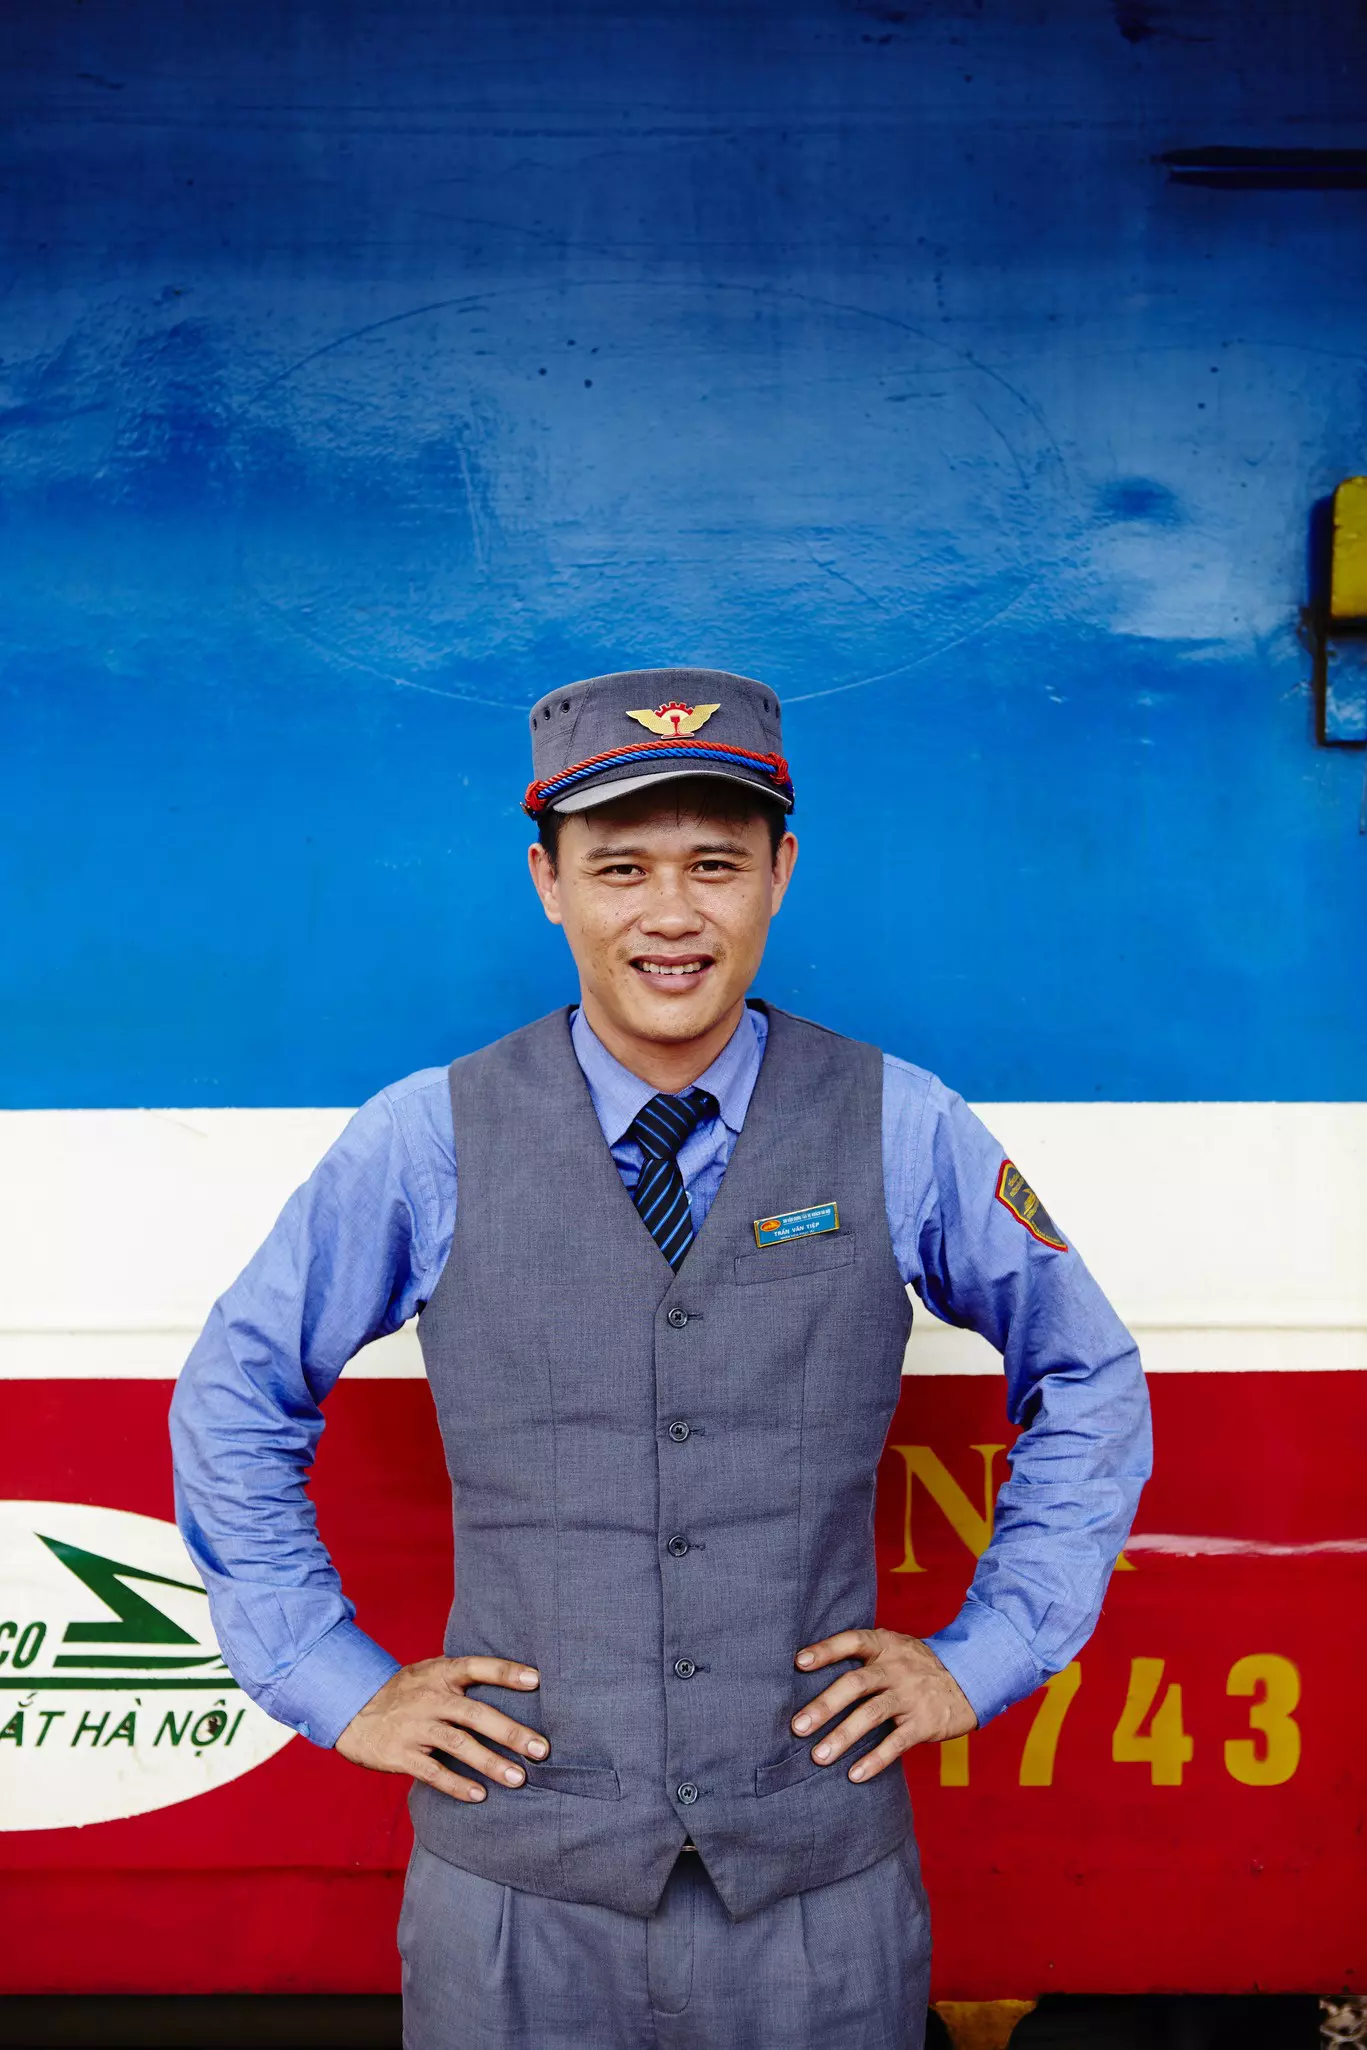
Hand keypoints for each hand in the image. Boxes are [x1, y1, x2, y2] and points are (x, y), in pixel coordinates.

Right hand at [335, 1655, 546, 1803]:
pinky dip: (457, 1785)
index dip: (507, 1672)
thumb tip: (513, 1679)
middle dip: (511, 1732)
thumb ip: (462, 1676)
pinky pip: (433, 1772)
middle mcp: (430, 1698)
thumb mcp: (429, 1672)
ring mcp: (415, 1727)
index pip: (478, 1667)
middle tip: (541, 1749)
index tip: (537, 1681)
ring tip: (518, 1779)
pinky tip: (480, 1795)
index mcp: (441, 1674)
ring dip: (491, 1763)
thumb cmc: (404, 1691)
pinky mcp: (401, 1754)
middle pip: (476, 1713)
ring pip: (459, 1745)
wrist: (352, 1710)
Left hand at [791, 1627, 976, 1781]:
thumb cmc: (916, 1665)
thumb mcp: (895, 1648)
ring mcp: (910, 1695)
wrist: (970, 1677)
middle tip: (797, 1727)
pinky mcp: (924, 1723)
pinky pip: (896, 1743)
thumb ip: (863, 1655)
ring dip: (842, 1737)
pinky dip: (875, 1760)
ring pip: (872, 1715)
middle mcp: (896, 1668)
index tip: (798, 1662)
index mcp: (885, 1645)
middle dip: (824, 1705)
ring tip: (818, 1757)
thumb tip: (810, 1668)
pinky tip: (854, 1775)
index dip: (825, 1650)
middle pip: (856, 1683)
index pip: (851, 1641)